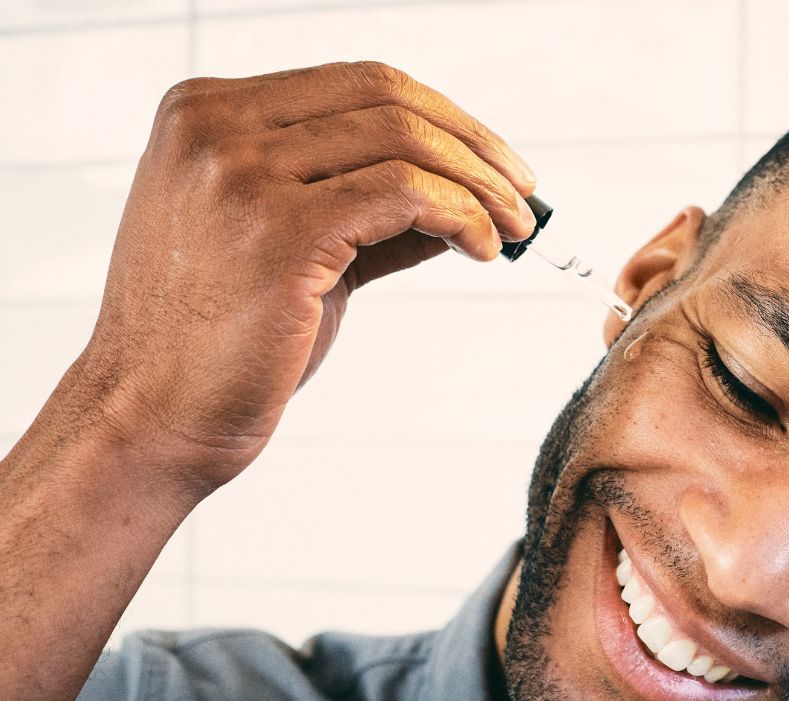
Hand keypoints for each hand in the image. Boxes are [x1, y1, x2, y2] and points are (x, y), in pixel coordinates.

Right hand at [79, 61, 536, 494]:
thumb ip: (361, 207)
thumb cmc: (220, 342)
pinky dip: (461, 215)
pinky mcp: (279, 230)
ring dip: (479, 185)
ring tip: (515, 230)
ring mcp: (242, 173)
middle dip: (474, 145)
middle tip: (523, 193)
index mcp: (205, 112)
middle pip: (387, 99)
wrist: (153, 416)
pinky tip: (482, 248)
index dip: (442, 117)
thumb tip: (460, 196)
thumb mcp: (289, 248)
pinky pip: (405, 195)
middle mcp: (216, 127)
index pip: (356, 83)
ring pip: (403, 142)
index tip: (495, 161)